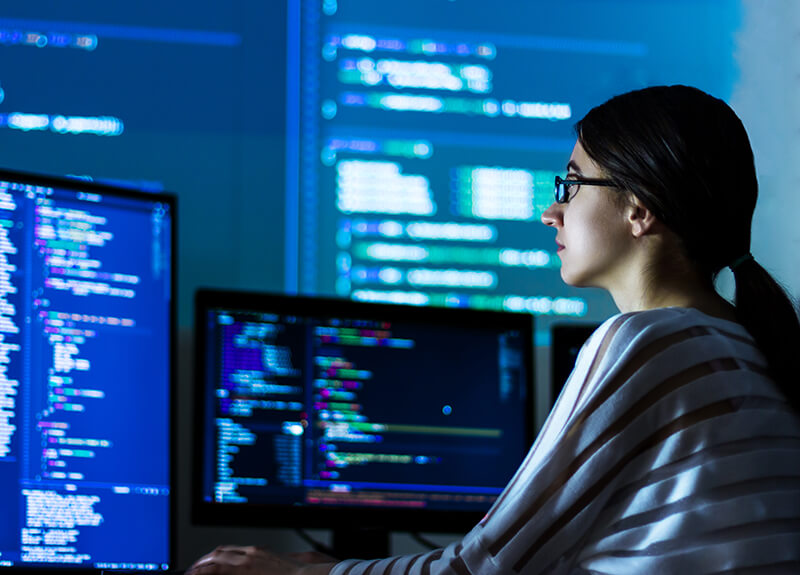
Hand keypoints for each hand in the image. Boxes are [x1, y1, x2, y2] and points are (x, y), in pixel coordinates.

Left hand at [188, 545, 336, 574]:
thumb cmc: (300, 573)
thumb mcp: (284, 564)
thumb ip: (274, 563)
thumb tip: (274, 566)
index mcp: (259, 552)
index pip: (231, 551)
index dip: (217, 557)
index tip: (210, 563)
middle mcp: (250, 554)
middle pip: (221, 553)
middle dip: (205, 560)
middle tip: (195, 569)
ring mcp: (245, 562)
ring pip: (216, 559)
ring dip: (202, 565)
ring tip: (191, 573)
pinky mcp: (243, 571)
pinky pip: (217, 570)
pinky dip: (205, 572)